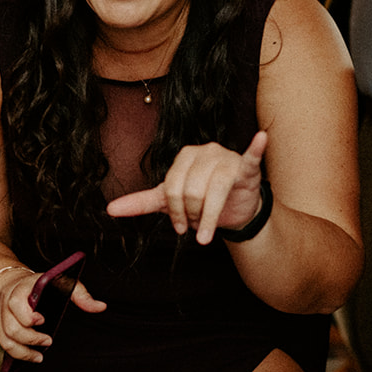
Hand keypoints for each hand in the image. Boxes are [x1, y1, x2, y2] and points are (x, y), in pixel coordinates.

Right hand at [0, 265, 107, 361]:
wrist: (15, 279)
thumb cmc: (43, 285)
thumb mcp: (63, 283)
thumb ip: (81, 294)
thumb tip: (101, 307)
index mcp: (22, 289)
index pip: (20, 306)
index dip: (30, 317)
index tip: (43, 321)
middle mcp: (6, 302)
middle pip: (12, 329)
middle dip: (29, 340)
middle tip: (47, 344)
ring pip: (2, 339)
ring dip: (17, 352)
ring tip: (37, 358)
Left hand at [107, 130, 269, 243]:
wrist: (234, 210)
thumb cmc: (201, 200)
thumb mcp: (169, 202)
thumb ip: (142, 203)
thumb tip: (110, 209)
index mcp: (185, 156)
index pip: (172, 187)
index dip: (176, 213)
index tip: (181, 228)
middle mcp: (205, 151)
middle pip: (192, 190)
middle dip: (193, 216)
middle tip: (198, 227)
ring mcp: (226, 157)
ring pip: (215, 190)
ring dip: (210, 218)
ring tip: (208, 234)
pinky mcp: (246, 166)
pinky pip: (250, 156)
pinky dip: (256, 148)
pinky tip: (261, 138)